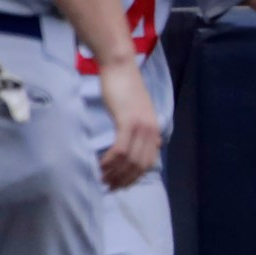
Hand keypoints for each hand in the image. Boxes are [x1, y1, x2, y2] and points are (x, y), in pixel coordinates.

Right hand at [94, 56, 162, 189]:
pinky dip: (110, 161)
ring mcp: (141, 127)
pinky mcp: (128, 122)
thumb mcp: (136, 114)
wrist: (120, 68)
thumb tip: (134, 149)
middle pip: (139, 166)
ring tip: (102, 179)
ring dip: (115, 173)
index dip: (134, 178)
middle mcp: (151, 131)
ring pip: (130, 161)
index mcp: (155, 131)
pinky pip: (120, 149)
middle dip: (123, 180)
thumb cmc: (124, 89)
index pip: (148, 163)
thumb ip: (138, 131)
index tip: (120, 185)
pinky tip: (100, 166)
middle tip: (108, 186)